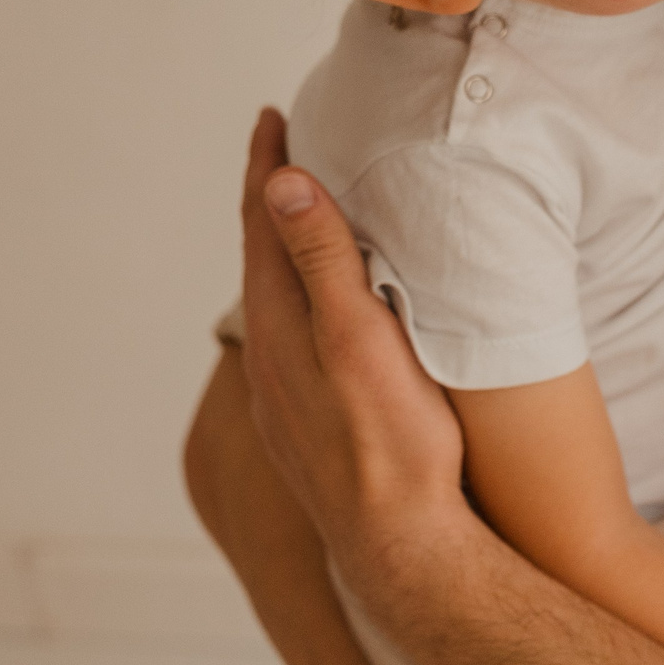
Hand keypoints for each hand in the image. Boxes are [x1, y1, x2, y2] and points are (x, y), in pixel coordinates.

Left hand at [237, 109, 476, 590]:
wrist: (402, 549)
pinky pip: (292, 341)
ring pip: (275, 302)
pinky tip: (323, 317)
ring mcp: (283, 395)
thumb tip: (281, 181)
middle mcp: (268, 357)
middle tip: (285, 151)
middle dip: (271, 201)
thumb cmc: (393, 442)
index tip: (271, 115)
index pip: (262, 222)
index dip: (266, 165)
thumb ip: (321, 259)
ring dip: (285, 253)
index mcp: (278, 323)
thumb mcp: (359, 337)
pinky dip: (301, 302)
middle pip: (261, 258)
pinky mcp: (306, 425)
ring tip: (303, 222)